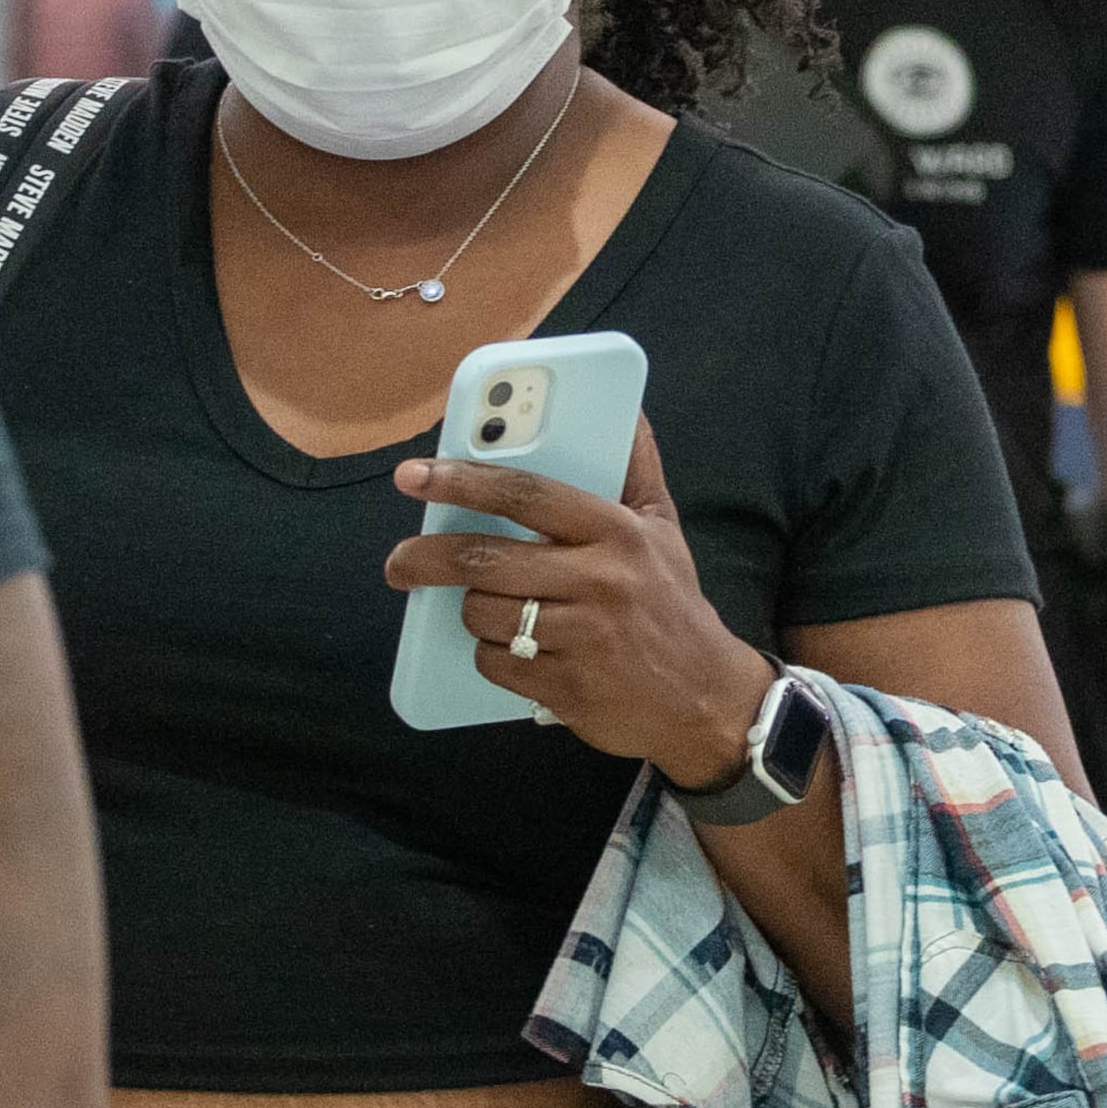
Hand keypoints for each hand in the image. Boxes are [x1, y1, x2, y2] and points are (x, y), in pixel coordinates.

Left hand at [384, 414, 772, 788]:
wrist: (707, 700)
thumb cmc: (672, 603)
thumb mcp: (663, 528)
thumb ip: (636, 466)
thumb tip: (628, 407)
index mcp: (617, 531)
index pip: (526, 494)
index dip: (463, 479)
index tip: (414, 476)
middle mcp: (601, 580)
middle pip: (487, 559)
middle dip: (427, 558)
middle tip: (399, 562)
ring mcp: (583, 638)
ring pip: (484, 613)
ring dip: (472, 612)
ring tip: (489, 608)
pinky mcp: (568, 687)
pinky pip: (496, 662)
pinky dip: (493, 656)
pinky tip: (516, 649)